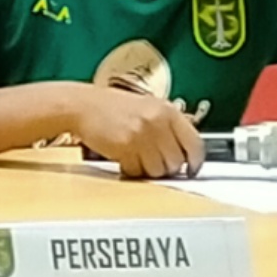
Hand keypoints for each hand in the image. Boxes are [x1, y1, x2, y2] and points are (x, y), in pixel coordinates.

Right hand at [73, 84, 204, 179]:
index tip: (191, 168)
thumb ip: (168, 126)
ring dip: (147, 170)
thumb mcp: (147, 108)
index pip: (195, 143)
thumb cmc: (111, 108)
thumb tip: (186, 152)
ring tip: (136, 158)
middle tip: (152, 161)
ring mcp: (141, 134)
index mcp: (167, 110)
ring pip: (158, 170)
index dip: (195, 161)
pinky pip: (137, 171)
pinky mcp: (125, 146)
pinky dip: (131, 170)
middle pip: (176, 161)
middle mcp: (157, 121)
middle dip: (165, 167)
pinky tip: (123, 159)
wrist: (81, 105)